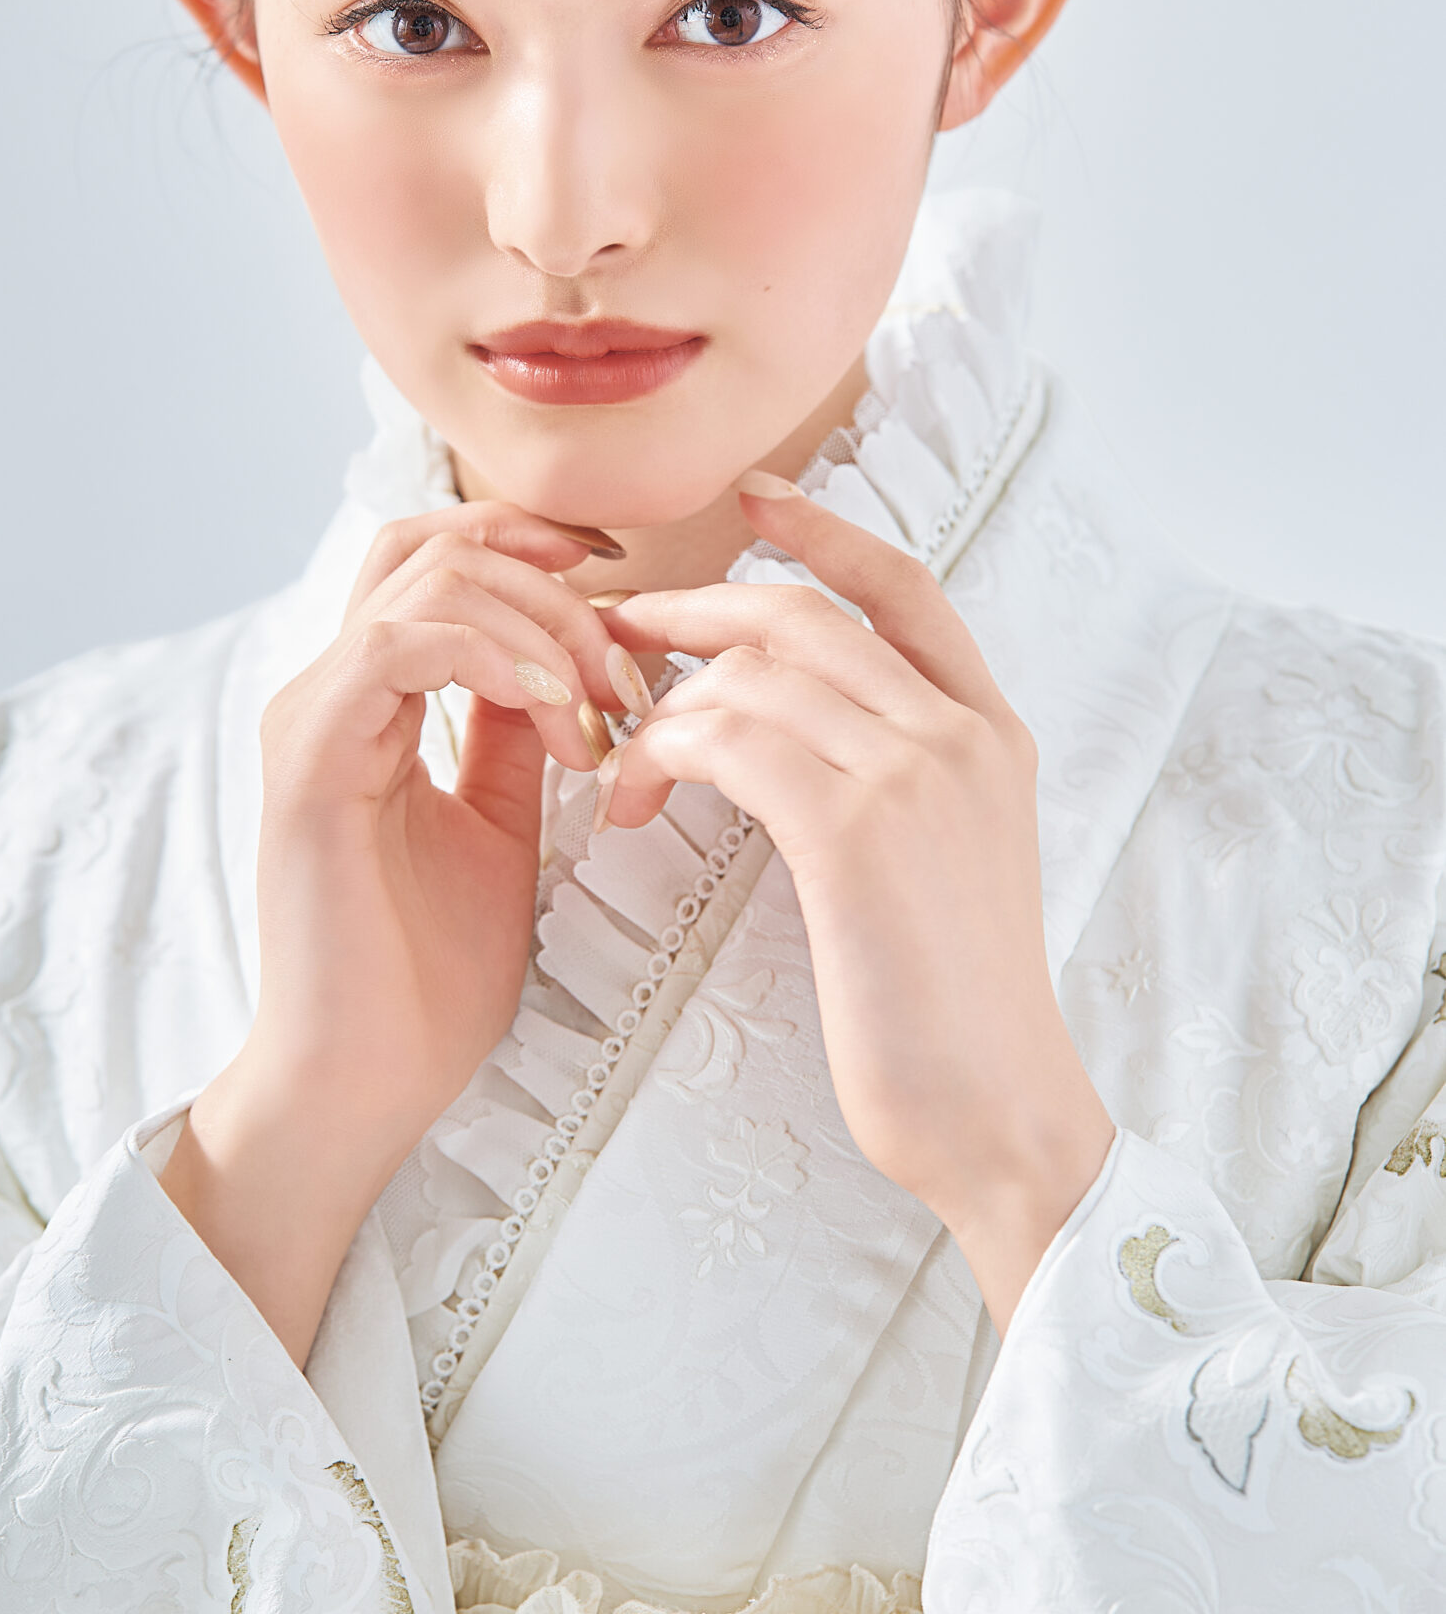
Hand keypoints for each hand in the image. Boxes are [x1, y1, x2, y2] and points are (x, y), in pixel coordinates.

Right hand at [160, 502, 649, 1363]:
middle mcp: (328, 689)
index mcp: (369, 698)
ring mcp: (311, 716)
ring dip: (542, 627)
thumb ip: (514, 735)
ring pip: (427, 576)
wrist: (368, 1082)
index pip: (440, 553)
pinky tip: (560, 722)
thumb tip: (566, 665)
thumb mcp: (499, 825)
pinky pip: (402, 644)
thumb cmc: (426, 976)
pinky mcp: (309, 758)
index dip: (538, 546)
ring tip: (601, 713)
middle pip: (437, 542)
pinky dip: (498, 658)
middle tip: (629, 678)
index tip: (632, 591)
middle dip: (559, 588)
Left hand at [598, 480, 1112, 1330]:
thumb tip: (797, 736)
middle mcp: (961, 734)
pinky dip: (661, 754)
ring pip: (753, 674)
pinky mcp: (856, 830)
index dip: (826, 534)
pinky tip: (632, 800)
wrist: (999, 1113)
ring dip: (659, 706)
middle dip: (694, 610)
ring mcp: (916, 773)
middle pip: (803, 616)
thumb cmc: (953, 1014)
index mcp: (991, 734)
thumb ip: (897, 782)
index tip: (757, 499)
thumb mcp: (948, 867)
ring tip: (615, 761)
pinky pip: (730, 740)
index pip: (906, 589)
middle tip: (616, 634)